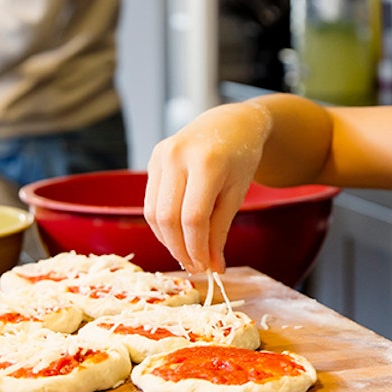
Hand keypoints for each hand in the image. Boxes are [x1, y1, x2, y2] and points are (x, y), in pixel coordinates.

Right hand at [144, 101, 272, 274]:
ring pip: (153, 212)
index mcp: (206, 162)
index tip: (206, 267)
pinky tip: (177, 234)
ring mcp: (161, 155)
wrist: (232, 123)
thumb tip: (212, 268)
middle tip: (195, 266)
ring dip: (167, 240)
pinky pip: (151, 201)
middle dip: (179, 249)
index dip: (196, 248)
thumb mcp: (237, 194)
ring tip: (186, 254)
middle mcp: (177, 155)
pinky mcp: (154, 159)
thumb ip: (221, 231)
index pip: (193, 218)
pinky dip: (162, 224)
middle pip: (168, 217)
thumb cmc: (241, 158)